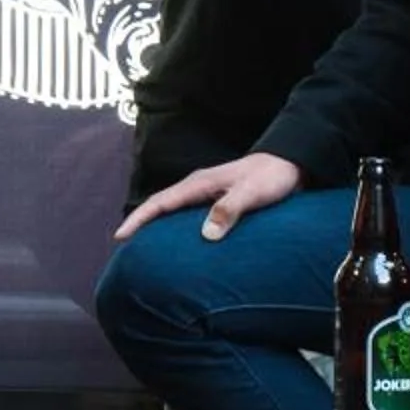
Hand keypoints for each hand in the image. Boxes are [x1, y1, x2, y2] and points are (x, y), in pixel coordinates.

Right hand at [116, 152, 301, 241]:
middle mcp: (197, 186)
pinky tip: (174, 238)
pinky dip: (172, 223)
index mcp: (200, 183)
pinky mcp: (215, 199)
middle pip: (160, 205)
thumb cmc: (271, 178)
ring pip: (171, 208)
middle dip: (139, 222)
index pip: (161, 202)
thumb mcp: (252, 193)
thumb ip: (229, 210)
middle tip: (122, 244)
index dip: (139, 219)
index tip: (120, 236)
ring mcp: (205, 192)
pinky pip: (185, 212)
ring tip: (141, 244)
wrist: (290, 164)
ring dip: (154, 223)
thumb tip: (206, 235)